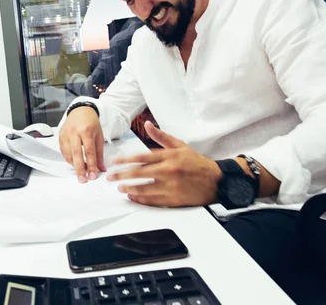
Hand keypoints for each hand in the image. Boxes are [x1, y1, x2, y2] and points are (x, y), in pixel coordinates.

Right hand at [59, 106, 106, 182]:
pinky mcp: (60, 136)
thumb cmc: (91, 123)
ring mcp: (65, 134)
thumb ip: (99, 153)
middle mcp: (74, 132)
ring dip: (74, 165)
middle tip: (83, 179)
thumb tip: (101, 169)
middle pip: (76, 154)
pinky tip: (74, 163)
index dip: (91, 165)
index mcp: (86, 130)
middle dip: (79, 169)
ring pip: (68, 154)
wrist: (80, 110)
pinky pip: (63, 152)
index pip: (89, 152)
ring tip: (80, 171)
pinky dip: (68, 159)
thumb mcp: (99, 136)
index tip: (92, 176)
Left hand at [107, 121, 221, 206]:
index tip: (114, 162)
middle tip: (110, 177)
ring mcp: (171, 186)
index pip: (142, 157)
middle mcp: (169, 170)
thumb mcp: (180, 145)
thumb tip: (147, 124)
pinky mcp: (174, 199)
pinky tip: (132, 196)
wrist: (215, 181)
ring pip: (144, 188)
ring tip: (120, 187)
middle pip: (140, 174)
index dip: (125, 160)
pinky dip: (141, 199)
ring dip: (129, 188)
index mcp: (169, 156)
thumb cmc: (196, 162)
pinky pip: (153, 200)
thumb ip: (161, 136)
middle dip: (122, 175)